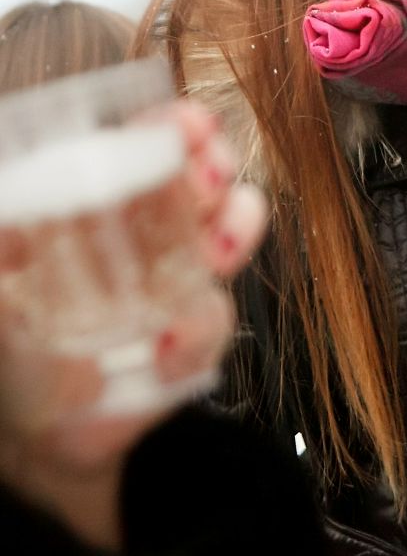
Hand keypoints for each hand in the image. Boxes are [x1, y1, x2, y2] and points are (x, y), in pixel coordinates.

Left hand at [0, 102, 266, 547]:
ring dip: (234, 228)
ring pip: (235, 225)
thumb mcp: (4, 289)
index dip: (175, 127)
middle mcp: (155, 226)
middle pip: (205, 172)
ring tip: (214, 251)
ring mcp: (184, 274)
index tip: (190, 124)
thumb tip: (9, 214)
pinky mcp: (198, 332)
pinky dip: (195, 330)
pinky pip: (215, 317)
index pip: (150, 144)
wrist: (43, 432)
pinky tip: (161, 348)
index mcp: (109, 201)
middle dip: (215, 164)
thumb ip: (9, 246)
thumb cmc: (19, 349)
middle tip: (208, 175)